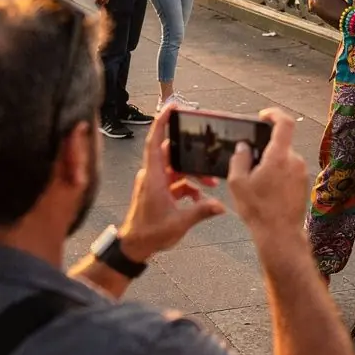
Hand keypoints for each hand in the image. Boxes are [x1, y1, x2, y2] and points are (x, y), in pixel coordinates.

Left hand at [118, 110, 225, 260]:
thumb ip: (201, 211)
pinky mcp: (158, 192)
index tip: (172, 107)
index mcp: (154, 177)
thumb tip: (221, 205)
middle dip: (189, 150)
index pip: (156, 142)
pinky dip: (188, 186)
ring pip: (176, 168)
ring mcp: (155, 183)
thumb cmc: (149, 233)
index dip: (162, 122)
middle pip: (171, 152)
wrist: (134, 247)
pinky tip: (201, 198)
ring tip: (210, 183)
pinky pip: (176, 182)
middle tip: (204, 142)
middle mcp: (152, 175)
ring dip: (192, 173)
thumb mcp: (179, 222)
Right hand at [228, 108, 308, 242]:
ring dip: (272, 165)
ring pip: (284, 159)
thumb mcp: (237, 183)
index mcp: (279, 156)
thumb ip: (239, 159)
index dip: (274, 114)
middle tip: (251, 165)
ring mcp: (302, 172)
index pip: (284, 123)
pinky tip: (269, 192)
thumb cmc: (258, 210)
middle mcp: (294, 161)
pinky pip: (290, 171)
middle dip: (265, 150)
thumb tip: (243, 147)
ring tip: (258, 184)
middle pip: (280, 145)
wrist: (280, 234)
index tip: (264, 116)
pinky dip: (279, 175)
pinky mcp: (304, 184)